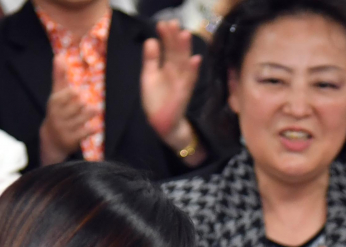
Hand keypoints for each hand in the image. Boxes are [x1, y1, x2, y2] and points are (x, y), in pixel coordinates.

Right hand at [39, 53, 95, 165]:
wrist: (51, 139)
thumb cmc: (58, 111)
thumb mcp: (57, 94)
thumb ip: (59, 76)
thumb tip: (59, 56)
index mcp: (55, 102)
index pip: (72, 93)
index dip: (77, 94)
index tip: (79, 94)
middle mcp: (58, 115)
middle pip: (80, 104)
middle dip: (85, 104)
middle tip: (86, 104)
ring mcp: (64, 128)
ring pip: (84, 117)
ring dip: (91, 114)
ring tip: (94, 111)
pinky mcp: (71, 140)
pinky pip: (87, 131)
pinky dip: (93, 128)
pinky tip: (96, 126)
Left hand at [140, 20, 201, 145]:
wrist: (162, 123)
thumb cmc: (156, 100)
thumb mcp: (149, 76)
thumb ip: (150, 60)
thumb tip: (151, 40)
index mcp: (167, 66)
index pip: (167, 48)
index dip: (166, 36)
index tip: (163, 23)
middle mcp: (176, 71)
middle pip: (177, 52)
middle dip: (175, 38)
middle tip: (173, 23)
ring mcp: (181, 81)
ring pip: (184, 63)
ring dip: (185, 50)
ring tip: (184, 35)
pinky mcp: (184, 93)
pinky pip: (190, 81)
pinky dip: (193, 71)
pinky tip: (196, 60)